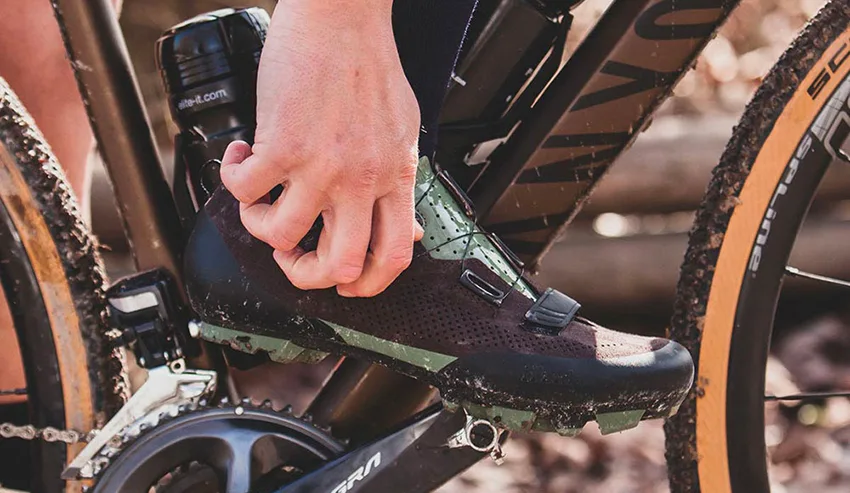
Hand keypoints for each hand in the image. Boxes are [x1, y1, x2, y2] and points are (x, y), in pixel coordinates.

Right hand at [221, 0, 422, 296]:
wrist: (342, 16)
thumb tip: (406, 228)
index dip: (368, 285)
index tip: (347, 285)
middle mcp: (360, 179)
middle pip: (337, 266)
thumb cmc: (370, 66)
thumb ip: (400, 182)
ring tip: (258, 200)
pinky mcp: (281, 144)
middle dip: (306, 276)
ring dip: (259, 226)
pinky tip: (239, 159)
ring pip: (280, 236)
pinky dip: (232, 181)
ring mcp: (320, 165)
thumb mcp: (403, 131)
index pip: (393, 256)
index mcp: (395, 178)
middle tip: (292, 259)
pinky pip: (243, 191)